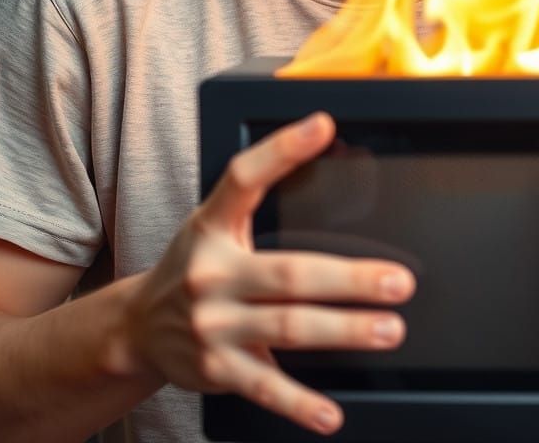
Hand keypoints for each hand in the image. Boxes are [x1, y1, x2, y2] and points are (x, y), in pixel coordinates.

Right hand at [123, 111, 415, 435]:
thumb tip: (324, 134)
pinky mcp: (216, 369)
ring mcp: (213, 325)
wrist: (138, 327)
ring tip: (390, 329)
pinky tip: (330, 412)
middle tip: (400, 282)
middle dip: (350, 279)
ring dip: (344, 331)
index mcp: (212, 226)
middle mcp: (211, 273)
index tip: (323, 126)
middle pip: (290, 273)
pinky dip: (298, 403)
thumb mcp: (216, 220)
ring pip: (288, 327)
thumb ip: (262, 187)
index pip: (244, 178)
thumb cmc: (194, 264)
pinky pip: (264, 387)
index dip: (281, 150)